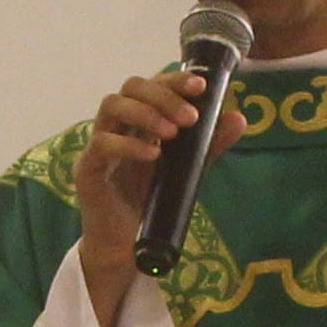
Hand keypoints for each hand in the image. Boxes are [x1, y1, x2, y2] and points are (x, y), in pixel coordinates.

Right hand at [75, 64, 241, 326]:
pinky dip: (128, 145)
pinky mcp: (87, 169)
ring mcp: (99, 144)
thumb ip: (208, 145)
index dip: (174, 80)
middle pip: (131, 87)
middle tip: (190, 118)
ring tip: (173, 134)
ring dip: (145, 114)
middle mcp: (117, 125)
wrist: (125, 246)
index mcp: (139, 120)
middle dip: (163, 95)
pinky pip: (102, 145)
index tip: (200, 87)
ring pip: (111, 106)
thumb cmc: (151, 202)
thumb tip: (239, 118)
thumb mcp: (186, 169)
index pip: (152, 84)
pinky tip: (153, 155)